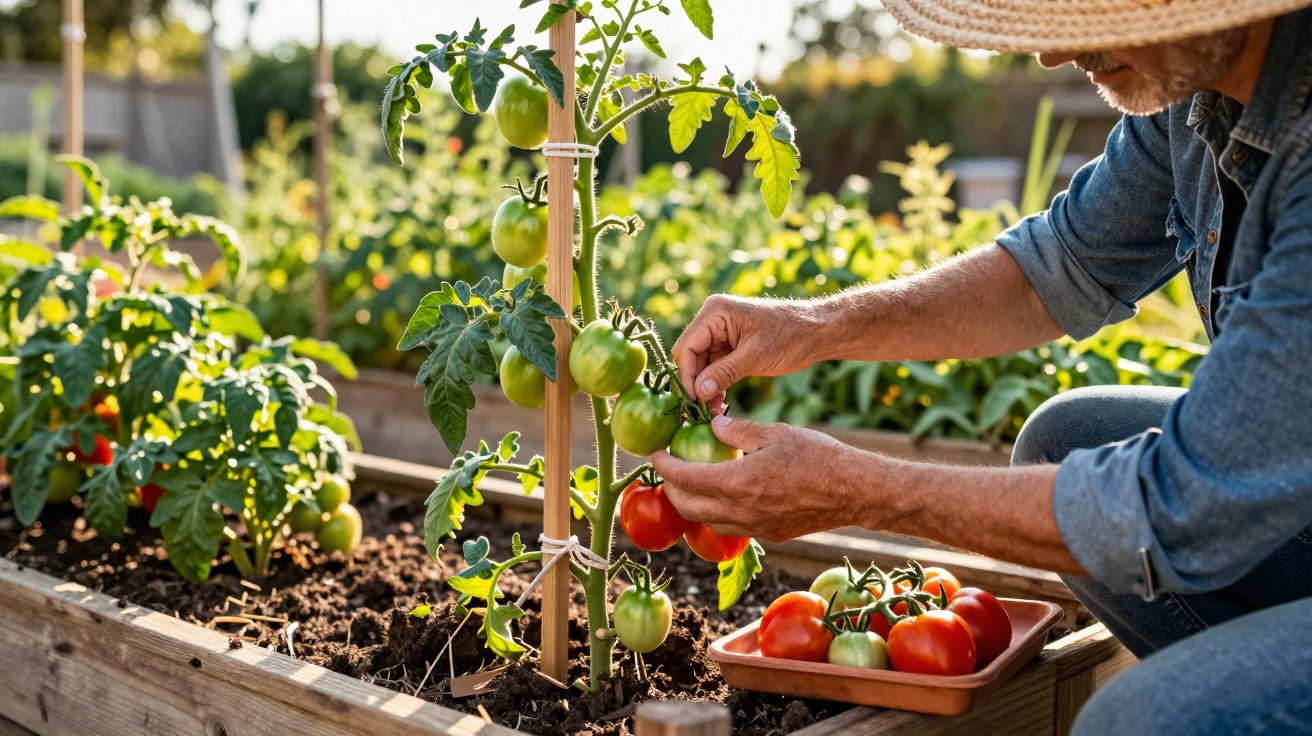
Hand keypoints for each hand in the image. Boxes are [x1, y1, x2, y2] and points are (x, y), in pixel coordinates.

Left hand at [650, 414, 873, 541]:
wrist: (855, 492)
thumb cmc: (819, 456)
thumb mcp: (776, 433)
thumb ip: (739, 430)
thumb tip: (713, 426)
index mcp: (736, 482)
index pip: (684, 478)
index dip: (663, 465)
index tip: (654, 453)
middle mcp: (739, 511)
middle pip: (686, 507)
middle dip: (670, 488)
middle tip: (669, 467)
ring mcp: (754, 527)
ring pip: (706, 522)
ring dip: (691, 504)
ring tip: (692, 482)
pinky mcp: (768, 534)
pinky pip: (730, 527)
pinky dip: (715, 513)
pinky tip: (724, 495)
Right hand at [673, 295, 825, 412]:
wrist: (817, 332)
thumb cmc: (790, 336)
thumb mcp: (756, 356)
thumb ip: (725, 372)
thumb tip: (698, 392)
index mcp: (715, 312)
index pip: (687, 346)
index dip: (686, 375)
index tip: (693, 400)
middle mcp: (713, 319)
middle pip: (690, 356)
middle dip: (694, 383)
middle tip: (699, 411)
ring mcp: (720, 333)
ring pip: (700, 364)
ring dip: (704, 387)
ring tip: (712, 411)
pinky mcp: (730, 346)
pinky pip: (714, 367)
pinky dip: (714, 384)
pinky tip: (718, 403)